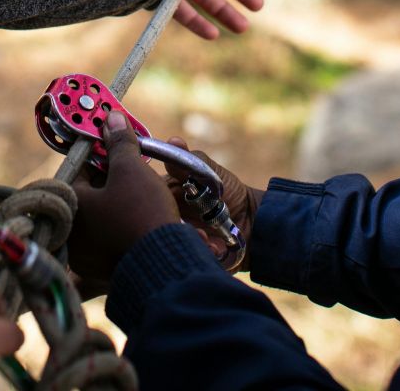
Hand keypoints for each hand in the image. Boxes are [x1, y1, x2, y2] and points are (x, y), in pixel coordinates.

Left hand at [68, 111, 179, 286]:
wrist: (165, 268)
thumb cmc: (141, 213)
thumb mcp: (131, 169)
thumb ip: (119, 142)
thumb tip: (111, 117)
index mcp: (71, 205)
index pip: (80, 168)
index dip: (100, 153)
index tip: (116, 144)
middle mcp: (72, 232)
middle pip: (91, 193)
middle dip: (113, 178)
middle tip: (134, 168)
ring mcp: (87, 256)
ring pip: (103, 216)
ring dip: (121, 202)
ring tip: (144, 192)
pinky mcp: (106, 269)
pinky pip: (113, 238)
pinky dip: (126, 226)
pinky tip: (145, 218)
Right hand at [164, 139, 263, 271]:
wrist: (254, 222)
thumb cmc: (228, 192)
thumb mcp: (209, 172)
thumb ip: (189, 160)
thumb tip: (173, 140)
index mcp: (164, 196)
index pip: (146, 195)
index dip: (154, 198)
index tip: (170, 200)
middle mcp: (165, 218)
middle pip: (155, 223)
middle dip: (174, 223)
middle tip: (191, 222)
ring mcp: (177, 239)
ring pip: (171, 243)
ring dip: (190, 239)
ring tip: (208, 238)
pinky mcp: (191, 257)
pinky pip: (189, 258)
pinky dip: (204, 252)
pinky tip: (216, 248)